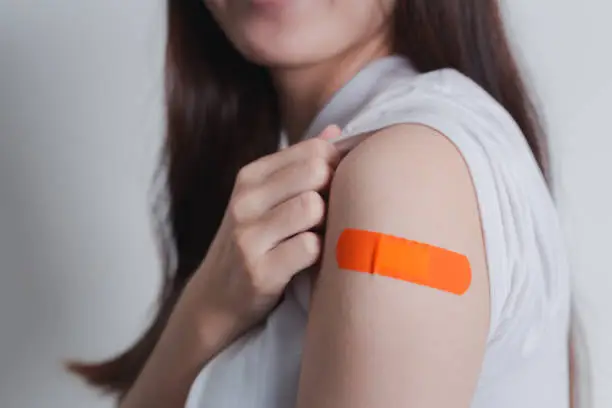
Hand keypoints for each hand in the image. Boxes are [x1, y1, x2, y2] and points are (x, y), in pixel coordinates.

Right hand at [183, 125, 343, 343]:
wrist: (215, 299)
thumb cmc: (252, 242)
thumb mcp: (265, 198)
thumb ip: (300, 164)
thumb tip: (335, 131)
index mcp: (250, 176)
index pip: (313, 150)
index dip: (337, 167)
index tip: (336, 188)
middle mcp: (245, 200)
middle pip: (316, 172)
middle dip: (333, 192)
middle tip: (330, 214)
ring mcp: (249, 235)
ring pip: (313, 207)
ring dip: (326, 224)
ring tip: (319, 237)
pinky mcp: (260, 271)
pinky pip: (310, 248)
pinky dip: (319, 255)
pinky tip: (310, 261)